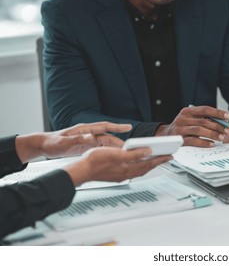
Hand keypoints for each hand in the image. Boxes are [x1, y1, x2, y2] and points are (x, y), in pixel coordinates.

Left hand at [16, 122, 131, 162]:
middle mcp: (88, 133)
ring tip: (125, 153)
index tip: (128, 127)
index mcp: (84, 129)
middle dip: (119, 141)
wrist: (44, 145)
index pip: (104, 126)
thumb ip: (77, 139)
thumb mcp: (64, 142)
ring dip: (115, 147)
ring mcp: (88, 139)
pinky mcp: (86, 146)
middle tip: (130, 148)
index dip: (117, 127)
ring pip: (106, 143)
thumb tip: (90, 137)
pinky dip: (108, 151)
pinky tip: (113, 156)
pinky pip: (100, 148)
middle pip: (108, 136)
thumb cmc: (52, 142)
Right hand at [64, 147, 172, 185]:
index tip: (170, 155)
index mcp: (128, 168)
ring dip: (149, 163)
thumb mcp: (117, 154)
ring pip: (140, 169)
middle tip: (167, 156)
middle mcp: (126, 174)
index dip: (161, 159)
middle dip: (157, 161)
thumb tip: (148, 151)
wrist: (81, 170)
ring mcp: (121, 175)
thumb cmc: (96, 161)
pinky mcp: (115, 175)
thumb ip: (134, 154)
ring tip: (156, 158)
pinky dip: (139, 165)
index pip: (149, 163)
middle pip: (146, 167)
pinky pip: (132, 170)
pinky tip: (138, 162)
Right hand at [155, 106, 228, 146]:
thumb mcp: (190, 119)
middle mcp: (183, 118)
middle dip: (217, 125)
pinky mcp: (179, 140)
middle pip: (203, 121)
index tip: (228, 116)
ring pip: (199, 130)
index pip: (204, 109)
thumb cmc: (182, 127)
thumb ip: (203, 118)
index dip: (217, 112)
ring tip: (221, 137)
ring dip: (212, 134)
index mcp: (187, 111)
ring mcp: (180, 129)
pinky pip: (194, 140)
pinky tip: (212, 144)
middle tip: (227, 130)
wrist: (165, 137)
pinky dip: (204, 142)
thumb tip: (222, 121)